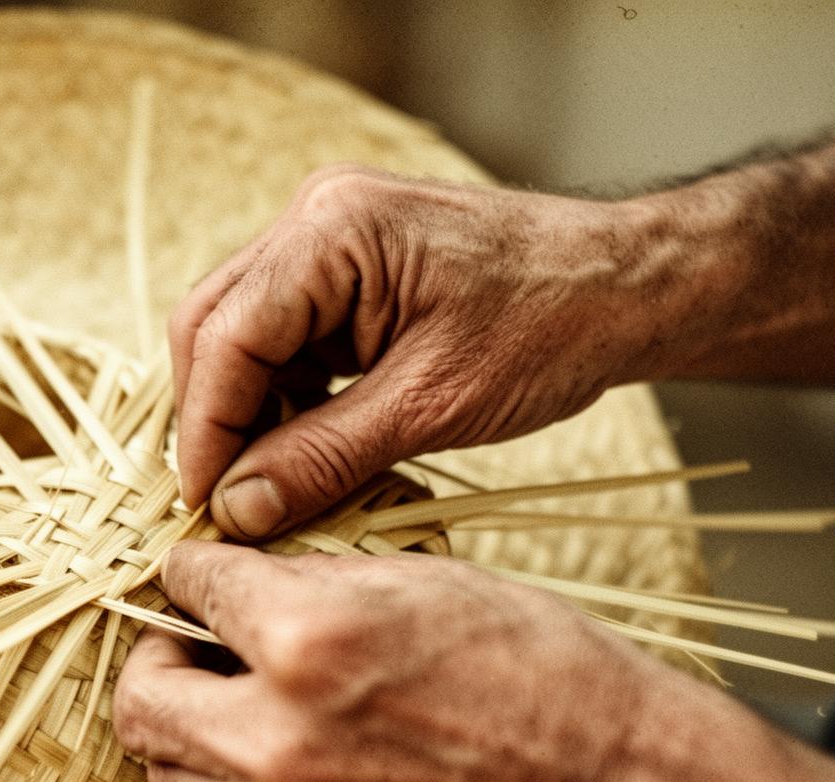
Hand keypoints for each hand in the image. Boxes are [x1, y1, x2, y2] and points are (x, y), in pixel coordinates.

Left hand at [110, 539, 711, 781]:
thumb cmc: (538, 666)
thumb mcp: (422, 579)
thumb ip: (312, 578)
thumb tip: (243, 576)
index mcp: (304, 642)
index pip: (189, 589)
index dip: (187, 571)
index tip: (196, 573)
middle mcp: (277, 738)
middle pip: (140, 702)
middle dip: (153, 659)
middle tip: (190, 644)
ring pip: (169, 780)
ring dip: (182, 733)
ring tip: (228, 706)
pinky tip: (274, 766)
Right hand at [170, 165, 667, 539]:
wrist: (629, 288)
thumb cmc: (552, 328)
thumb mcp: (430, 406)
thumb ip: (321, 457)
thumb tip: (237, 511)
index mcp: (332, 229)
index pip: (225, 336)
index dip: (205, 431)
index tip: (207, 509)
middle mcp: (314, 218)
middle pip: (214, 328)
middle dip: (215, 422)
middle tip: (226, 506)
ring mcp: (327, 239)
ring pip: (240, 337)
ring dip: (246, 414)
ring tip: (266, 489)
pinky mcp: (346, 271)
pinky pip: (283, 339)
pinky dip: (282, 399)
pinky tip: (301, 451)